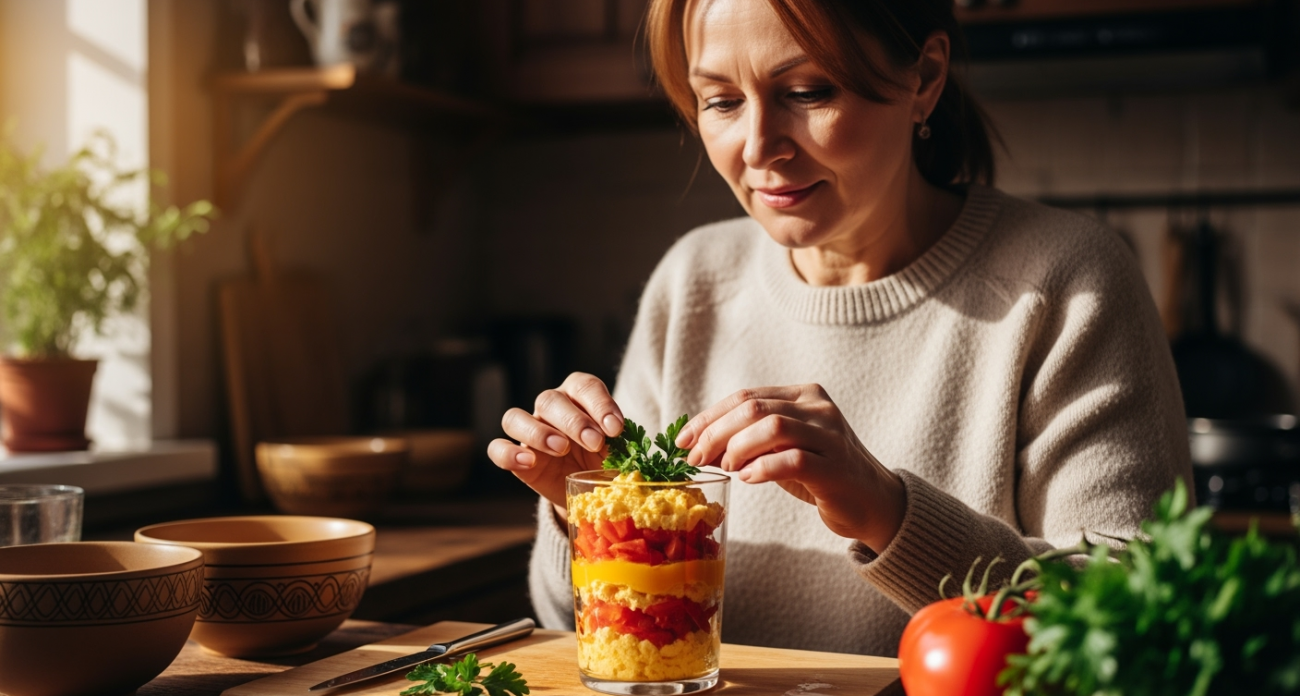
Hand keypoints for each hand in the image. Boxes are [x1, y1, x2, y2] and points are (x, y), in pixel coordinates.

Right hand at [486, 372, 624, 518]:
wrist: (592, 493)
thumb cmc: (609, 463)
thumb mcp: (623, 453)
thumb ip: (627, 445)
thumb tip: (636, 447)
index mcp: (580, 397)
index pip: (583, 386)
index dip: (599, 403)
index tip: (616, 428)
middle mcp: (551, 408)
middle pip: (550, 400)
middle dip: (575, 421)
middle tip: (595, 442)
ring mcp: (529, 431)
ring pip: (516, 417)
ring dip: (539, 432)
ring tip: (562, 448)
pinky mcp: (516, 458)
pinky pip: (498, 448)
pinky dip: (509, 453)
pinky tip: (529, 462)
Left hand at [675, 384, 905, 552]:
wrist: (872, 501)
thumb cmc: (821, 473)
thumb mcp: (783, 449)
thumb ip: (749, 441)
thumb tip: (700, 447)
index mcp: (803, 395)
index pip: (745, 396)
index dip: (709, 417)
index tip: (683, 440)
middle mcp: (818, 408)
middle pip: (753, 408)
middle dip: (716, 433)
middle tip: (696, 458)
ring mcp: (830, 436)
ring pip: (772, 426)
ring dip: (738, 448)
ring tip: (727, 467)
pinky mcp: (836, 466)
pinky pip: (794, 459)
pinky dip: (764, 468)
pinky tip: (748, 479)